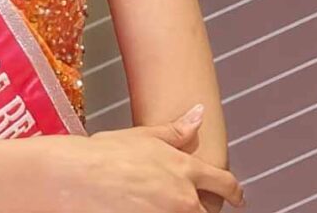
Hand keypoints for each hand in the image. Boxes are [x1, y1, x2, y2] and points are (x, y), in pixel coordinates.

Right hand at [41, 105, 245, 211]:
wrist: (79, 177)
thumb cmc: (106, 154)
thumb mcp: (143, 135)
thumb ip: (176, 130)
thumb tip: (199, 114)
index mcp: (184, 169)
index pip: (224, 183)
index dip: (234, 191)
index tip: (237, 197)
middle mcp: (184, 198)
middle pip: (208, 211)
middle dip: (201, 208)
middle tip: (185, 201)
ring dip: (180, 210)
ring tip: (157, 200)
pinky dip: (158, 212)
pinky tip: (142, 206)